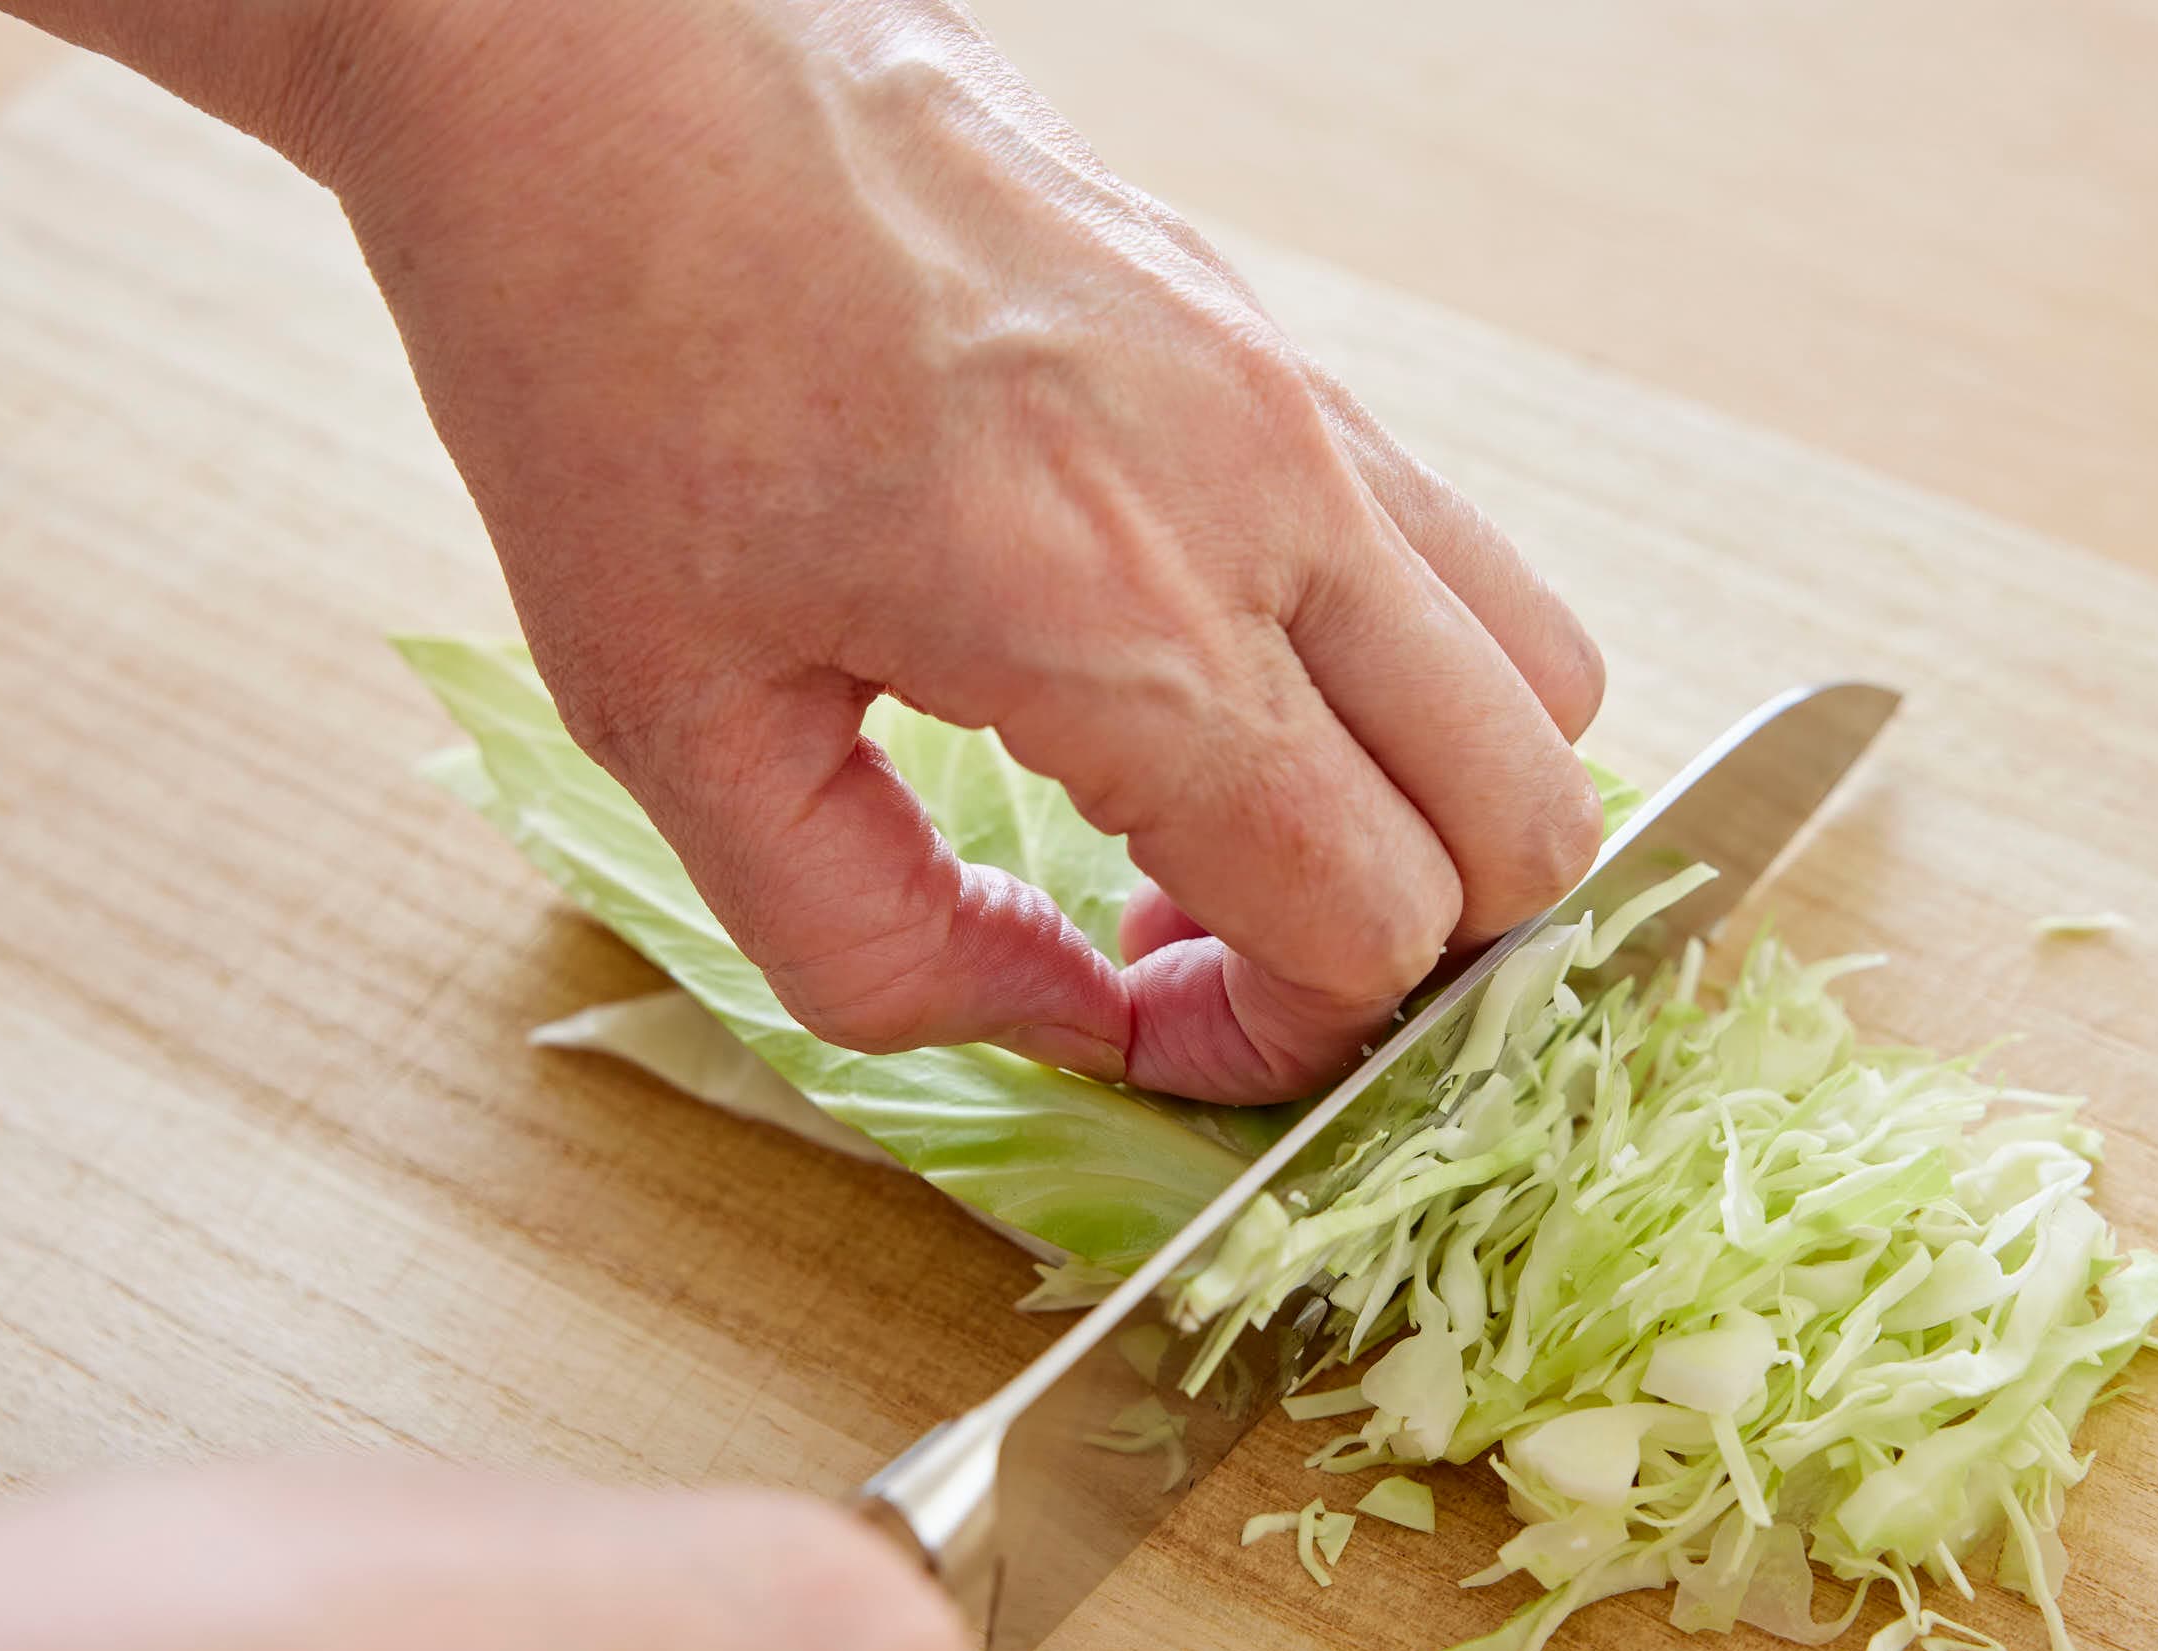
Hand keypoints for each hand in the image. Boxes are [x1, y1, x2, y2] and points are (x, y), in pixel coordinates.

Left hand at [0, 0, 1606, 1102]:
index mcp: (1121, 618)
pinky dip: (1408, 676)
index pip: (1366, 920)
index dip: (1276, 1046)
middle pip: (1531, 818)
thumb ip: (876, 942)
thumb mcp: (673, 727)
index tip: (1152, 1036)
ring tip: (1229, 813)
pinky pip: (1459, 554)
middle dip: (1400, 948)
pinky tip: (1219, 678)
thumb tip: (1065, 1018)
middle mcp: (1273, 498)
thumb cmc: (612, 371)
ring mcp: (1303, 400)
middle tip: (1213, 945)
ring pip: (1546, 677)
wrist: (617, 76)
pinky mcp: (1285, 343)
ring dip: (1430, 806)